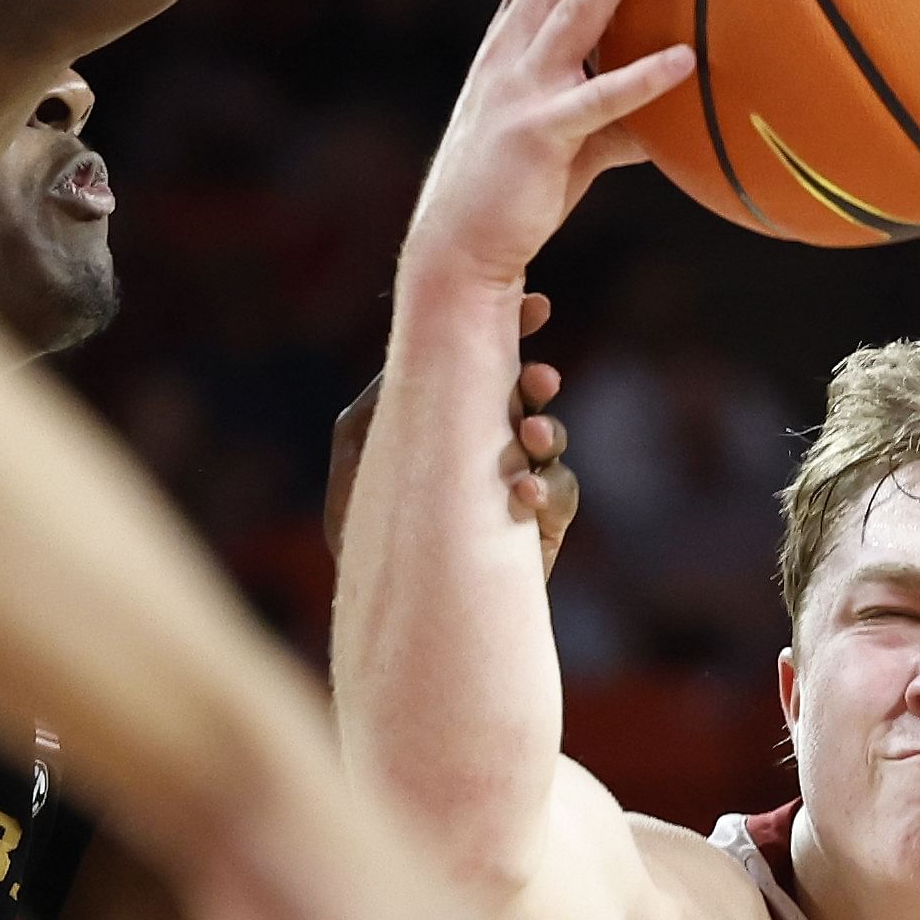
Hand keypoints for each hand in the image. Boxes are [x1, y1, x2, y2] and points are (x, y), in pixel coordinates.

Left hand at [326, 296, 576, 565]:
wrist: (395, 612)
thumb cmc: (364, 529)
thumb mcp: (359, 452)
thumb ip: (382, 400)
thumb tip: (416, 355)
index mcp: (448, 415)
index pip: (482, 362)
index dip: (510, 330)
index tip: (537, 307)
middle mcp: (484, 443)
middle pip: (525, 396)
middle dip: (536, 383)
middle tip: (540, 380)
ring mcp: (514, 484)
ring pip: (549, 442)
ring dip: (546, 434)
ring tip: (529, 439)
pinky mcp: (538, 530)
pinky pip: (560, 495)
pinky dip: (549, 490)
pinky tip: (525, 495)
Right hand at [407, 0, 689, 290]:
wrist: (457, 248)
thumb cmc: (515, 191)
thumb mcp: (572, 138)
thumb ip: (620, 114)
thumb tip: (678, 106)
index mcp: (511, 42)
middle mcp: (511, 51)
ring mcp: (523, 88)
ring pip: (572, 11)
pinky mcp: (541, 135)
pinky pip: (600, 102)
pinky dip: (643, 80)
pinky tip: (686, 61)